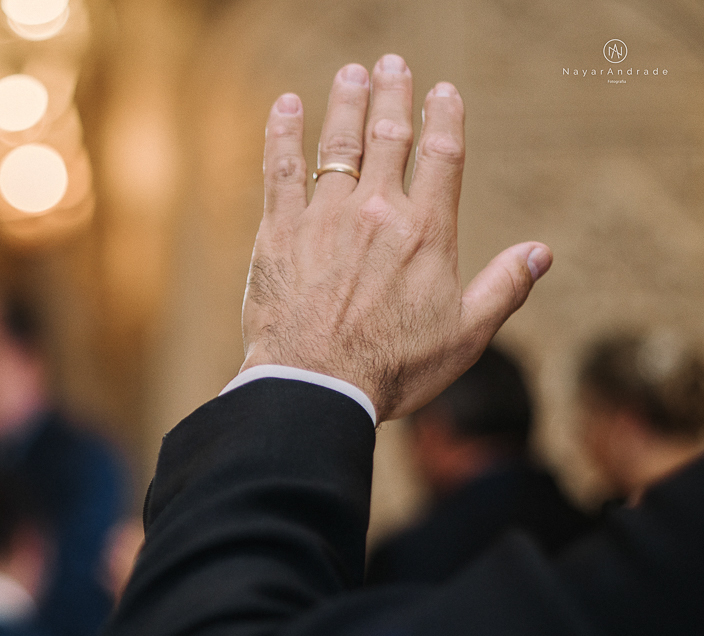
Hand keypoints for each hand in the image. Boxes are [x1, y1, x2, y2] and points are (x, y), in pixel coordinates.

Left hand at [240, 54, 550, 420]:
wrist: (317, 386)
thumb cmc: (392, 369)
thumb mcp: (465, 335)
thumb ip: (504, 288)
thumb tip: (541, 252)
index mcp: (426, 233)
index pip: (442, 156)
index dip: (444, 117)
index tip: (443, 91)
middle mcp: (377, 214)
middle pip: (389, 136)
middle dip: (393, 94)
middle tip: (391, 64)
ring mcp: (325, 219)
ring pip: (338, 144)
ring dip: (346, 103)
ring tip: (351, 74)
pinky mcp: (279, 233)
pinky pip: (280, 170)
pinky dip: (284, 134)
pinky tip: (286, 105)